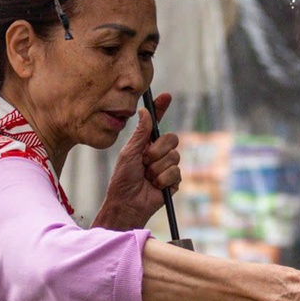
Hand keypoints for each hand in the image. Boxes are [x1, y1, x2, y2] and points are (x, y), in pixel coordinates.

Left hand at [96, 93, 180, 229]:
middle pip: (172, 139)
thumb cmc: (122, 180)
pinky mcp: (174, 181)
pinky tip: (154, 186)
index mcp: (146, 144)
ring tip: (147, 177)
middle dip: (158, 150)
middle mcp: (158, 153)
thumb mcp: (129, 153)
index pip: (157, 123)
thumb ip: (140, 134)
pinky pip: (176, 172)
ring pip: (175, 156)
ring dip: (158, 167)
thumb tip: (144, 111)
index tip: (166, 96)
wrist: (127, 204)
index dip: (162, 109)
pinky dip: (163, 179)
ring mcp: (167, 167)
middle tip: (145, 161)